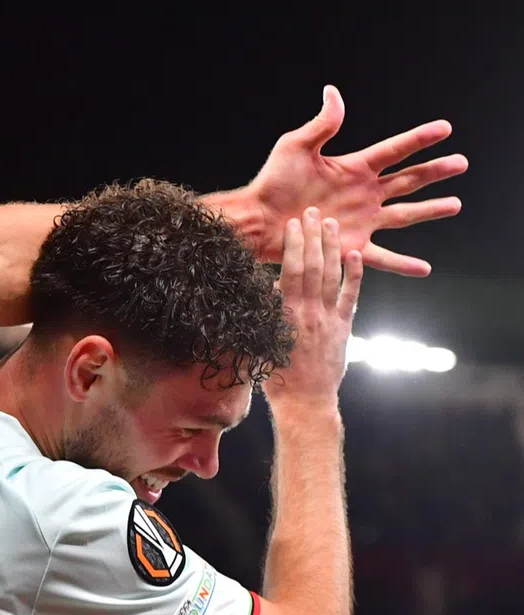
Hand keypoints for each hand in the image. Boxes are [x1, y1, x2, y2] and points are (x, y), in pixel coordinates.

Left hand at [238, 85, 464, 275]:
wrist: (258, 219)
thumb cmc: (272, 182)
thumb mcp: (296, 147)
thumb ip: (322, 124)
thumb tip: (333, 92)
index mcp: (353, 168)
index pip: (394, 150)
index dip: (418, 139)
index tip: (445, 128)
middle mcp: (362, 194)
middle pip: (408, 181)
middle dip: (435, 172)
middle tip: (461, 163)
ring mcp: (360, 220)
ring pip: (404, 215)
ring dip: (430, 210)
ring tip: (455, 204)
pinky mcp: (351, 245)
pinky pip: (382, 257)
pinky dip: (403, 264)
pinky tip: (425, 268)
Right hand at [264, 209, 362, 405]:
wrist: (305, 402)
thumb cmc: (276, 376)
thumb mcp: (261, 341)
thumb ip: (265, 313)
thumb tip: (264, 285)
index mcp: (286, 315)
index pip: (291, 271)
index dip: (293, 245)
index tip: (292, 224)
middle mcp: (309, 312)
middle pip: (313, 266)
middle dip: (312, 237)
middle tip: (312, 211)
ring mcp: (329, 319)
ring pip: (332, 276)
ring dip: (332, 247)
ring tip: (331, 223)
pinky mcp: (343, 327)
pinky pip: (350, 296)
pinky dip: (353, 275)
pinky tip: (354, 255)